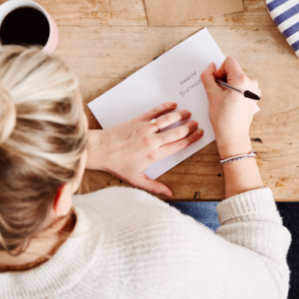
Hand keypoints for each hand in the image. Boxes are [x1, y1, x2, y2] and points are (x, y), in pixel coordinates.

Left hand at [86, 102, 203, 195]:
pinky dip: (165, 107)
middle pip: (177, 132)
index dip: (191, 139)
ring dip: (180, 115)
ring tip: (188, 113)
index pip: (179, 145)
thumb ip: (154, 186)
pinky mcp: (138, 120)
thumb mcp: (135, 179)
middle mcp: (152, 141)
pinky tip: (172, 104)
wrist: (99, 150)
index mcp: (154, 155)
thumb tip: (169, 194)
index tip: (199, 134)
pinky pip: (155, 112)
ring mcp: (145, 129)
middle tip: (196, 123)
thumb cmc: (116, 165)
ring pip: (168, 120)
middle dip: (189, 127)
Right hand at [200, 57, 259, 158]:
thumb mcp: (211, 94)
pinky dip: (236, 90)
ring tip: (225, 99)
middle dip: (224, 78)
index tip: (217, 84)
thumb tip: (211, 66)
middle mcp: (252, 83)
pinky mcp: (254, 96)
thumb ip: (208, 76)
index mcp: (242, 80)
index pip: (229, 62)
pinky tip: (232, 102)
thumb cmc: (223, 117)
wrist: (233, 135)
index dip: (219, 71)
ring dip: (230, 85)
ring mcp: (255, 90)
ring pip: (238, 78)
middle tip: (220, 94)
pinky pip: (243, 86)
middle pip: (234, 70)